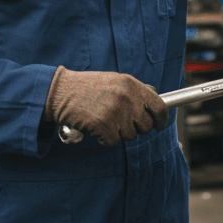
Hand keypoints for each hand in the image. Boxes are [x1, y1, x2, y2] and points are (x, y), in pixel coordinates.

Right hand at [45, 67, 168, 145]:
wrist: (61, 92)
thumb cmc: (87, 87)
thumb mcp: (115, 80)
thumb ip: (135, 89)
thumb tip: (155, 96)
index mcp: (132, 85)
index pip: (160, 108)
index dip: (161, 120)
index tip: (158, 125)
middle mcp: (127, 98)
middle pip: (146, 126)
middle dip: (136, 128)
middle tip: (120, 121)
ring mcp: (116, 113)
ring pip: (131, 136)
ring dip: (119, 133)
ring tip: (104, 119)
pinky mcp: (105, 127)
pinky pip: (114, 142)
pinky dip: (105, 138)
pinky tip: (96, 126)